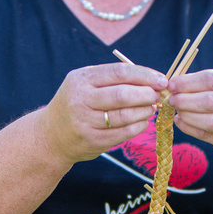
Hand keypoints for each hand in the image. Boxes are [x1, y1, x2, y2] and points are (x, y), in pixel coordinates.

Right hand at [38, 63, 167, 164]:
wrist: (50, 135)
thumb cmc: (77, 103)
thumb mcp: (86, 83)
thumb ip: (113, 78)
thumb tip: (151, 80)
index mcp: (82, 79)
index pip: (119, 72)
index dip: (144, 75)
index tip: (162, 79)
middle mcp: (81, 99)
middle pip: (122, 94)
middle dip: (146, 94)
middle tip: (159, 95)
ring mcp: (84, 121)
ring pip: (123, 115)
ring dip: (144, 111)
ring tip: (153, 108)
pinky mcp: (91, 141)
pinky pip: (121, 133)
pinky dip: (138, 126)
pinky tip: (144, 121)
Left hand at [167, 68, 212, 164]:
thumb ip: (207, 82)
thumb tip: (175, 83)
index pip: (212, 79)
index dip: (188, 82)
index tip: (171, 84)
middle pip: (211, 101)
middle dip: (186, 100)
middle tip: (171, 99)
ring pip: (211, 122)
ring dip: (188, 116)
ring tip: (175, 110)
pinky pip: (210, 136)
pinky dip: (191, 129)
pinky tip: (180, 122)